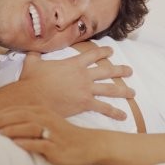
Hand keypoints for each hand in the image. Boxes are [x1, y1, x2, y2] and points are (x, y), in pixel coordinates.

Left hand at [0, 106, 98, 164]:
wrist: (89, 144)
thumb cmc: (65, 135)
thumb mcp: (49, 124)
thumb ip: (31, 121)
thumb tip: (9, 125)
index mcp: (42, 111)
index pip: (16, 109)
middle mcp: (46, 118)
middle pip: (19, 115)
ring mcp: (51, 131)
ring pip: (27, 127)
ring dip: (9, 130)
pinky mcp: (55, 145)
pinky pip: (38, 143)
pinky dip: (25, 143)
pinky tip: (14, 144)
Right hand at [18, 47, 133, 119]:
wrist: (32, 97)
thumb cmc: (32, 80)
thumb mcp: (33, 62)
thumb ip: (35, 54)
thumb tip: (31, 49)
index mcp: (74, 63)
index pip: (93, 54)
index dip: (104, 52)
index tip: (111, 51)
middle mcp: (84, 75)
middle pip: (107, 71)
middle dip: (120, 70)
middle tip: (130, 71)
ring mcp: (86, 89)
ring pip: (110, 89)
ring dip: (123, 90)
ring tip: (133, 92)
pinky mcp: (84, 103)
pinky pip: (103, 108)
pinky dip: (114, 112)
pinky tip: (123, 115)